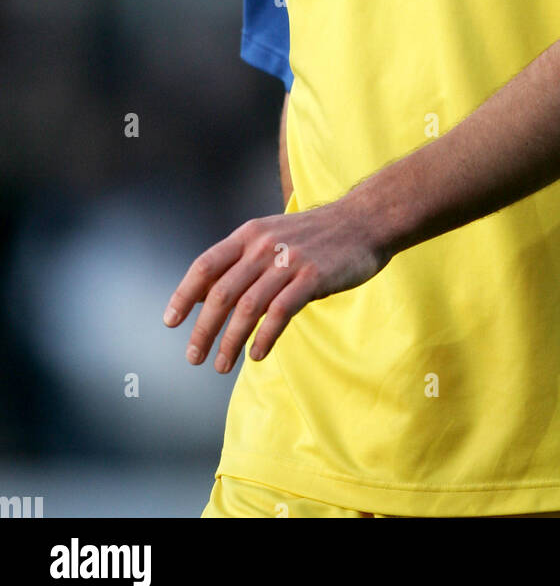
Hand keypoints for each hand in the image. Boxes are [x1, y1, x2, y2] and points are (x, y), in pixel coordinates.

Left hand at [163, 195, 388, 372]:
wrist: (364, 220)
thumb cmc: (316, 235)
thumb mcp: (271, 235)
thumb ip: (240, 261)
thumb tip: (203, 294)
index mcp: (250, 234)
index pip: (205, 265)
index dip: (184, 294)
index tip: (171, 321)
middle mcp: (264, 246)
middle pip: (222, 293)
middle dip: (203, 329)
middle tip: (194, 357)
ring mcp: (289, 261)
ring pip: (248, 307)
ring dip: (230, 341)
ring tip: (221, 365)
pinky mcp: (313, 277)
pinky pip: (280, 313)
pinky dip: (264, 337)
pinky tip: (257, 355)